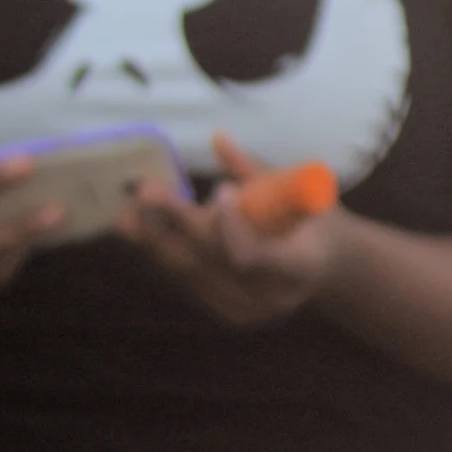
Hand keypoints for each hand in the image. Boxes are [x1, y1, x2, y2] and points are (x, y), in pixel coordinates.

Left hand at [119, 133, 344, 326]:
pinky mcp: (225, 313)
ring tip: (125, 216)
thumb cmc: (313, 221)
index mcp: (301, 267)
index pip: (253, 255)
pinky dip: (165, 254)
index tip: (220, 190)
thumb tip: (218, 139)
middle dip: (176, 225)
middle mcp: (270, 298)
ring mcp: (246, 311)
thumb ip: (256, 172)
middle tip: (146, 193)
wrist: (326, 267)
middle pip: (212, 262)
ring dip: (155, 241)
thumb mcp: (299, 193)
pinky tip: (140, 232)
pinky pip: (188, 280)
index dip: (232, 226)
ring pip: (192, 273)